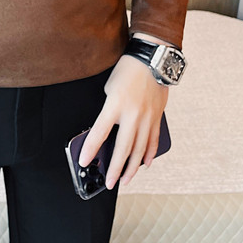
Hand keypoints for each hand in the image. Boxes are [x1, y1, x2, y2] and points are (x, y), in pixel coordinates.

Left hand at [77, 53, 168, 189]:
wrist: (152, 59)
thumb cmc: (127, 71)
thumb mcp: (109, 88)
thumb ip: (109, 110)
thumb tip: (108, 129)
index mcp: (115, 105)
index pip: (99, 132)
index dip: (90, 149)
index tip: (84, 162)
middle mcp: (132, 114)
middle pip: (122, 148)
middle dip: (114, 168)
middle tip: (109, 183)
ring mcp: (147, 117)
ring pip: (140, 149)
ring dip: (132, 167)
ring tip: (125, 180)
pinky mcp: (158, 117)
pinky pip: (153, 140)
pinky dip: (149, 154)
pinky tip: (145, 164)